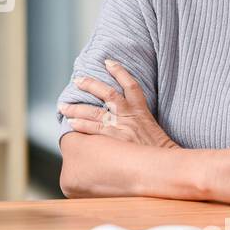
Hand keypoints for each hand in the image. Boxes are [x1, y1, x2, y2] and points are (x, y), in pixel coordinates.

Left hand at [58, 58, 179, 148]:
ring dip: (77, 108)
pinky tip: (71, 124)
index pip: (131, 85)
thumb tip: (122, 118)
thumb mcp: (152, 129)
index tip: (109, 62)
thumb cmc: (159, 151)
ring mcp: (121, 128)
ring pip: (95, 112)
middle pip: (108, 94)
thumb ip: (138, 120)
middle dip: (91, 85)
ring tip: (64, 106)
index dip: (120, 71)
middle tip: (77, 80)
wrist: (165, 166)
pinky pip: (93, 130)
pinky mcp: (115, 141)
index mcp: (141, 111)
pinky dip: (81, 125)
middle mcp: (130, 116)